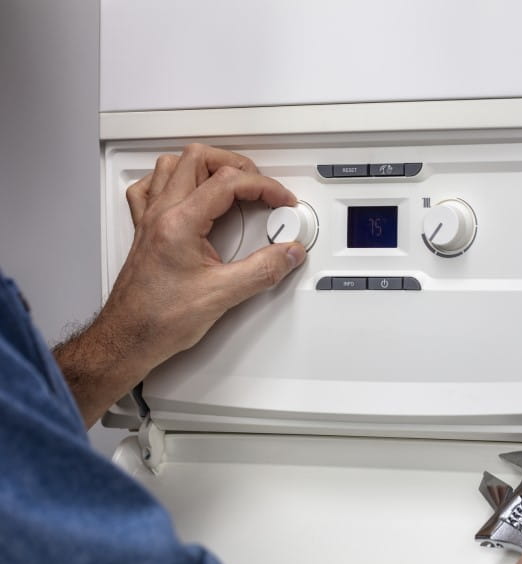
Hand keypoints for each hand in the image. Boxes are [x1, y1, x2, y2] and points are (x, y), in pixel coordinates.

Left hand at [55, 144, 305, 426]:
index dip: (264, 186)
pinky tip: (187, 193)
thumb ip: (262, 270)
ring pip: (173, 165)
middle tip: (259, 186)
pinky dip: (173, 180)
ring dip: (205, 167)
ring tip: (230, 182)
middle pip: (198, 159)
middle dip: (236, 165)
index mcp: (179, 223)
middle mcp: (161, 214)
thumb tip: (287, 253)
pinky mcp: (146, 231)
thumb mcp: (222, 296)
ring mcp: (150, 220)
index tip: (281, 200)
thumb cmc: (158, 320)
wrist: (127, 339)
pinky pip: (151, 188)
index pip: (228, 182)